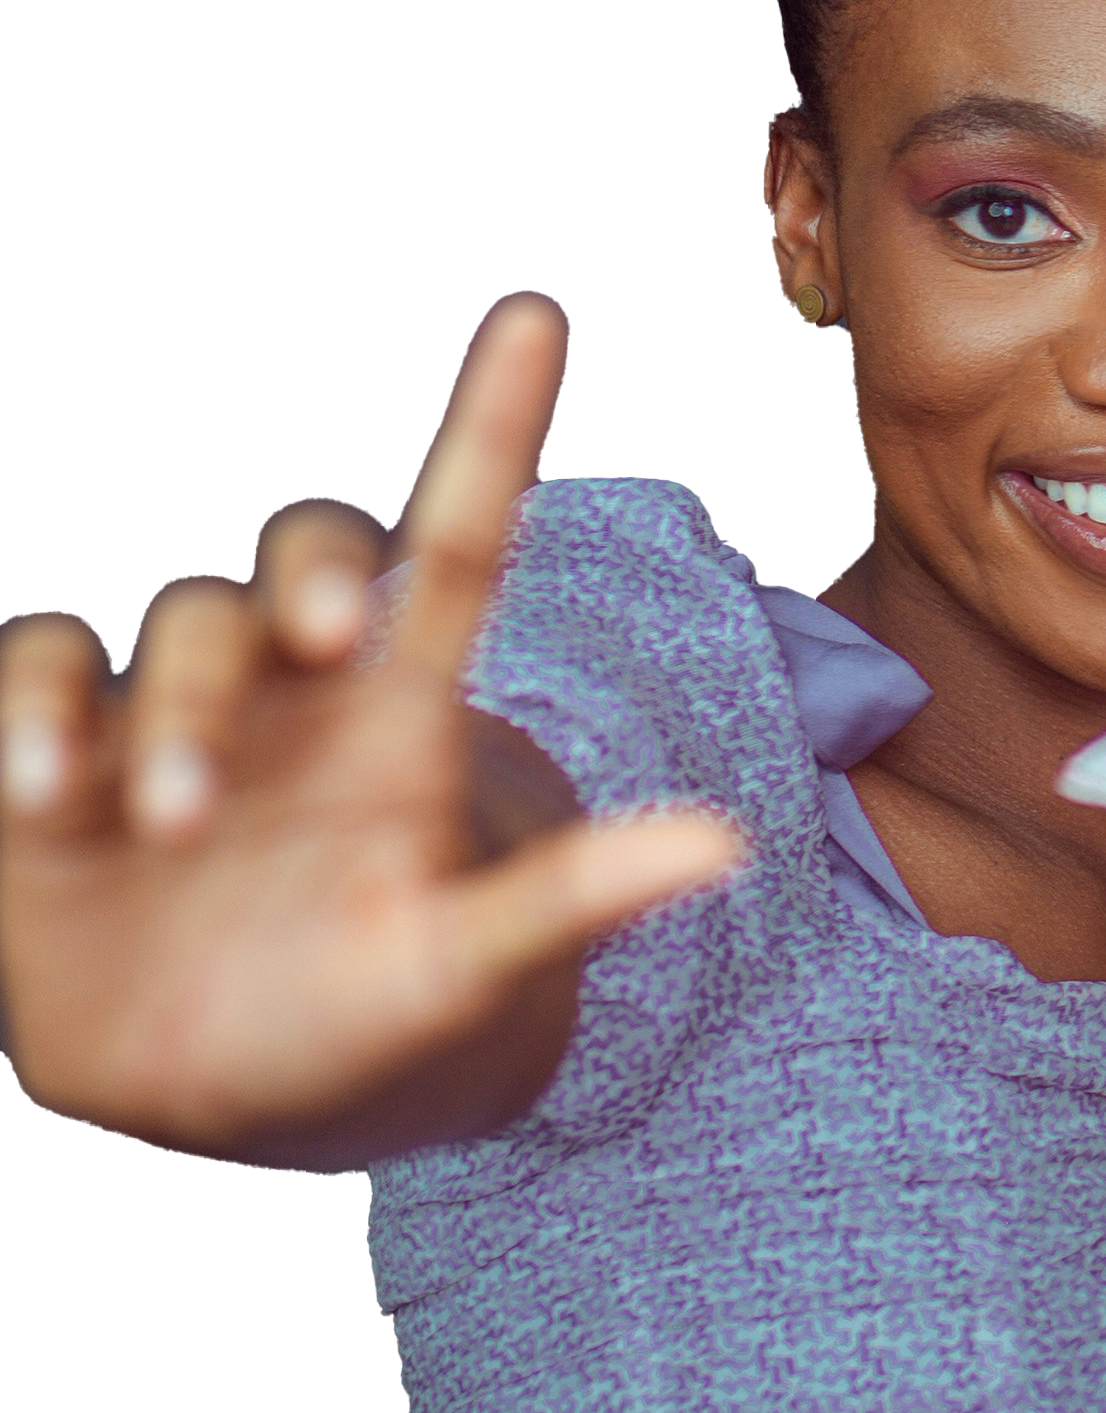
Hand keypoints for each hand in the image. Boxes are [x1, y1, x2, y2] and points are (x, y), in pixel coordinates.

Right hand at [0, 292, 743, 1167]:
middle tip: (331, 639)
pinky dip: (29, 718)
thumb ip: (577, 897)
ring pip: (175, 631)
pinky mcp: (61, 770)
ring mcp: (176, 725)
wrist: (231, 1094)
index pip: (461, 539)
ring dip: (175, 715)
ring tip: (174, 826)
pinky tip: (45, 797)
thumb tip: (729, 844)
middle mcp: (296, 696)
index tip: (539, 317)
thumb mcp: (471, 965)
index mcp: (406, 719)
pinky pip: (33, 680)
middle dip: (311, 579)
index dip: (495, 426)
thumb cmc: (373, 1021)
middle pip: (304, 563)